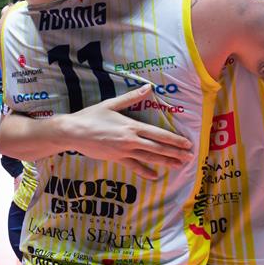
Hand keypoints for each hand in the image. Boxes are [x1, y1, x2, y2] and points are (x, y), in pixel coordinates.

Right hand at [59, 85, 195, 179]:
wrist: (73, 132)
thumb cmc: (91, 116)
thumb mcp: (111, 104)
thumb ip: (132, 97)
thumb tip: (148, 87)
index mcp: (132, 126)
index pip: (158, 134)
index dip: (174, 140)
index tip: (187, 144)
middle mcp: (131, 140)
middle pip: (158, 148)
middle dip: (175, 153)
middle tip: (189, 157)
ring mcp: (124, 151)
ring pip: (149, 158)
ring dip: (166, 162)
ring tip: (179, 166)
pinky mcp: (116, 159)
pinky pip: (134, 167)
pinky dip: (145, 172)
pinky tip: (154, 177)